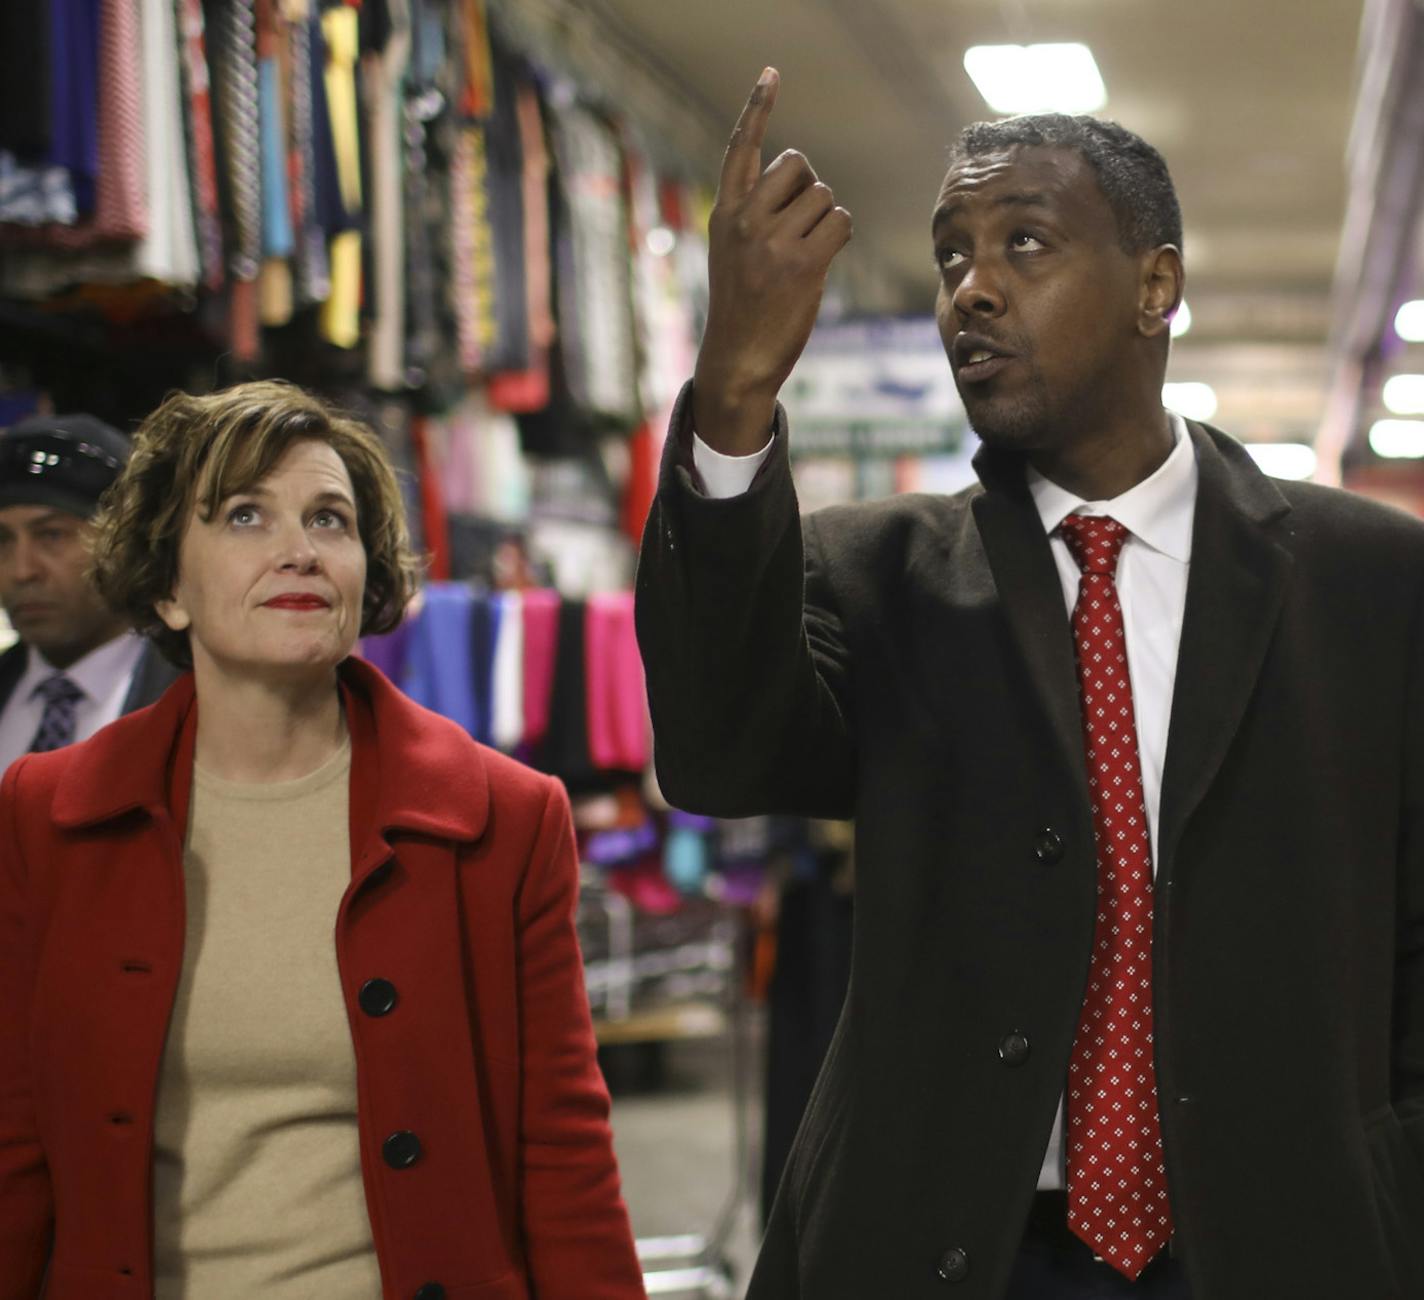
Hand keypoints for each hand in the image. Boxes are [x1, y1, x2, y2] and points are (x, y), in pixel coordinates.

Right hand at [693, 68, 852, 454]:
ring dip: (826, 221)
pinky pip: (840, 224)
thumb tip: (807, 183)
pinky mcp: (802, 264)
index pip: (741, 148)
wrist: (737, 359)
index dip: (758, 108)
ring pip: (825, 197)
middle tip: (798, 228)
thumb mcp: (734, 251)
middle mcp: (745, 220)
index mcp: (724, 213)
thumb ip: (757, 212)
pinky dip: (839, 237)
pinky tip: (821, 262)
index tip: (772, 72)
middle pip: (799, 165)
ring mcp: (772, 242)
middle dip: (810, 190)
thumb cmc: (743, 306)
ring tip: (804, 255)